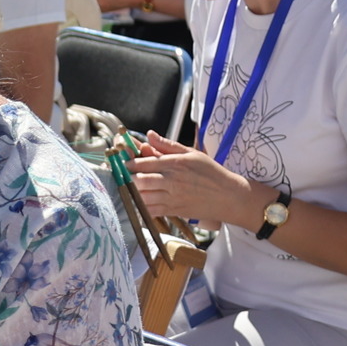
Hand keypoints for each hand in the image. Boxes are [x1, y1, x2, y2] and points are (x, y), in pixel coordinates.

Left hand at [126, 130, 270, 226]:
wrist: (228, 196)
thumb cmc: (210, 172)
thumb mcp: (192, 153)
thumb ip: (168, 145)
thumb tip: (149, 134)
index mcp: (175, 164)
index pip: (145, 162)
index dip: (129, 164)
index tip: (121, 164)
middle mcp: (172, 180)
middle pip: (140, 180)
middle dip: (126, 179)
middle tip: (118, 177)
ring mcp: (171, 197)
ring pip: (142, 196)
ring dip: (130, 193)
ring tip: (122, 189)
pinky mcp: (172, 210)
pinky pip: (150, 210)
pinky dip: (138, 208)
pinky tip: (132, 203)